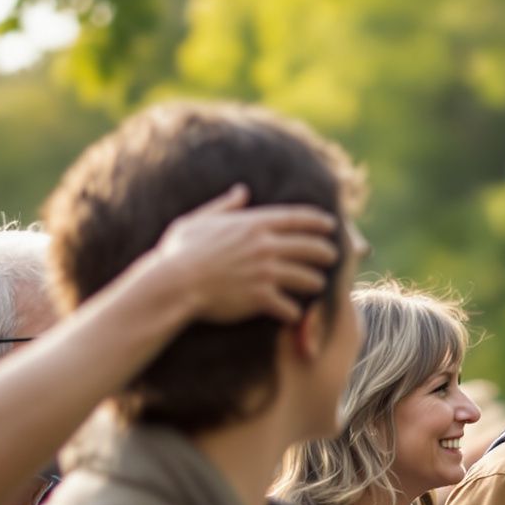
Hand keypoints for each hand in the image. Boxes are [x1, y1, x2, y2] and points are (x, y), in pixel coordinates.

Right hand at [140, 184, 340, 322]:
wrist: (172, 283)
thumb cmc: (179, 252)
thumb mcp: (198, 221)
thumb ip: (225, 206)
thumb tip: (242, 191)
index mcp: (253, 224)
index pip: (297, 219)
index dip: (318, 221)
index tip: (331, 224)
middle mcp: (265, 246)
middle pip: (311, 247)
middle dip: (327, 253)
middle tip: (333, 257)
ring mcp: (265, 271)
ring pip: (308, 278)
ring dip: (316, 282)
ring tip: (317, 285)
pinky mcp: (261, 297)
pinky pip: (291, 307)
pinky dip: (294, 312)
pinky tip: (294, 314)